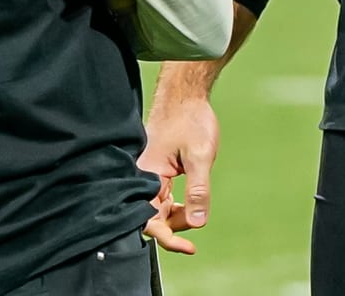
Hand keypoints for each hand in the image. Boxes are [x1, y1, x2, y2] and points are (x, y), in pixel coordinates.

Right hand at [138, 94, 219, 253]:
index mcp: (146, 175)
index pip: (150, 220)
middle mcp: (143, 177)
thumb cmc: (190, 120)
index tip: (189, 248)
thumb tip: (197, 224)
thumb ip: (198, 191)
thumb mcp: (200, 156)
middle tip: (197, 222)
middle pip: (154, 218)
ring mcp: (149, 175)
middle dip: (175, 226)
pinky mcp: (157, 172)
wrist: (186, 95)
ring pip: (159, 209)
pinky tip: (190, 202)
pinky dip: (177, 205)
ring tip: (197, 205)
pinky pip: (163, 197)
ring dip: (177, 215)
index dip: (168, 238)